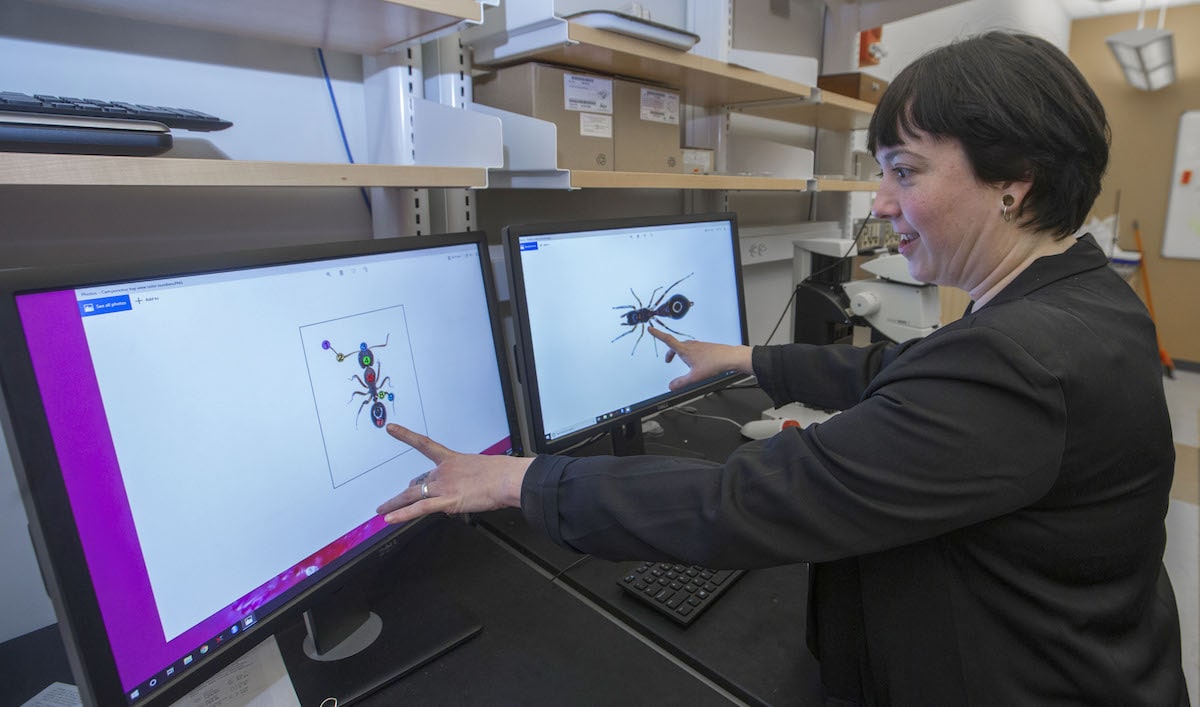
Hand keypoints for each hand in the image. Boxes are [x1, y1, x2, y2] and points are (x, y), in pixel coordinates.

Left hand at [376, 424, 532, 524]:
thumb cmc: (501, 473)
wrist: (507, 479)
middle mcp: (443, 472)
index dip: (406, 435)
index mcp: (451, 459)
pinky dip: (403, 515)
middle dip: (402, 494)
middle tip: (392, 501)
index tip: (392, 428)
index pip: (424, 445)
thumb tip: (464, 489)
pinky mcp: (447, 501)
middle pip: (417, 483)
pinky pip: (420, 509)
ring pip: (412, 496)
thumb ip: (467, 478)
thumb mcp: (480, 469)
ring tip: (382, 511)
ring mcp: (443, 486)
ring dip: (394, 505)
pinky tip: (390, 519)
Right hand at [648, 327, 753, 389]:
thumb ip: (681, 383)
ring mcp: (699, 345)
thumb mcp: (694, 377)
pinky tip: (697, 362)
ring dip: (681, 353)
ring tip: (684, 363)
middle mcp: (691, 345)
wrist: (730, 357)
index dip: (658, 335)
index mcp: (685, 350)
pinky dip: (691, 354)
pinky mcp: (706, 347)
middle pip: (676, 346)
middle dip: (670, 353)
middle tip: (668, 360)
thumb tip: (671, 386)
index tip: (651, 329)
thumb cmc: (714, 364)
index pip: (668, 340)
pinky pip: (694, 348)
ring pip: (685, 347)